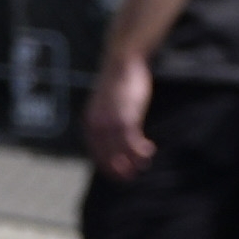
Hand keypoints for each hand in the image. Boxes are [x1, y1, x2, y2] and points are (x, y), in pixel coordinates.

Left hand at [83, 53, 153, 177]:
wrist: (121, 61)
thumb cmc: (117, 83)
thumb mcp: (106, 105)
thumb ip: (106, 121)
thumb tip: (112, 137)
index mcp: (90, 122)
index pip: (95, 152)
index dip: (106, 166)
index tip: (117, 175)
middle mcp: (97, 124)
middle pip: (108, 156)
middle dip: (120, 170)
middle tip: (131, 177)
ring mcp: (112, 121)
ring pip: (122, 151)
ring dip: (134, 162)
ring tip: (143, 166)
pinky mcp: (127, 116)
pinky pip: (133, 141)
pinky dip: (141, 150)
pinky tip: (149, 150)